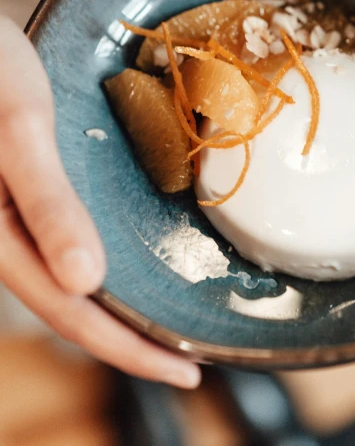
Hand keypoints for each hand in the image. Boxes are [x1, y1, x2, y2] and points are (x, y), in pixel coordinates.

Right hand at [0, 16, 199, 386]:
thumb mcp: (20, 129)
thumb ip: (46, 202)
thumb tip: (85, 282)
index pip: (69, 311)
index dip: (128, 349)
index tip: (186, 370)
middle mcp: (8, 237)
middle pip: (71, 306)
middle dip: (130, 341)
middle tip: (191, 360)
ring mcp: (17, 220)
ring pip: (69, 282)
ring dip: (119, 310)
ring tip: (169, 325)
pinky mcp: (31, 196)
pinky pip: (68, 246)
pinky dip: (105, 268)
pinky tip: (130, 264)